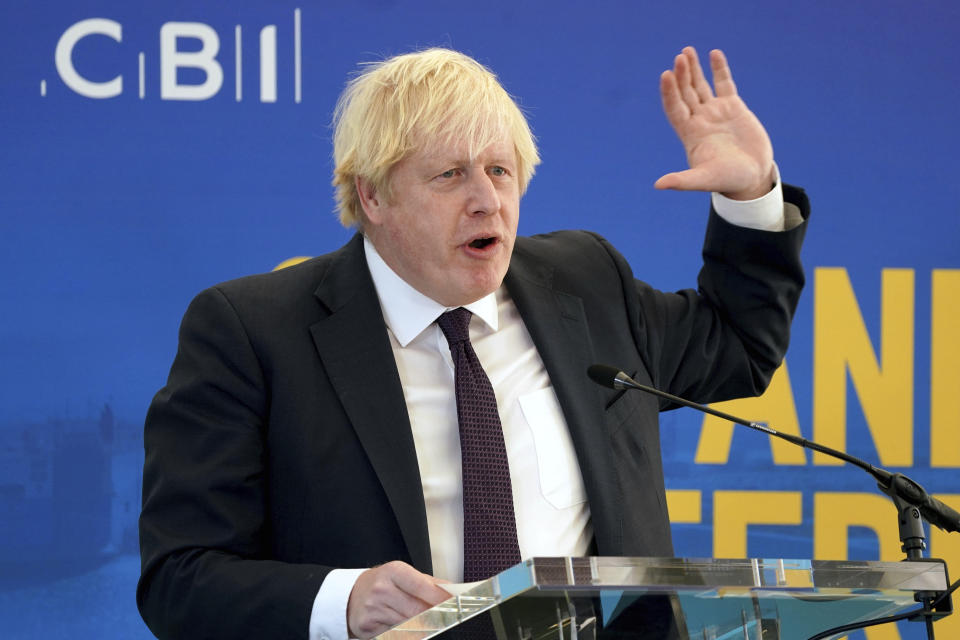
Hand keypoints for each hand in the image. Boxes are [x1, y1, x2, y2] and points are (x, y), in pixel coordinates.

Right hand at [347, 561, 450, 638]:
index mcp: (394, 571)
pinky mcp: (368, 627)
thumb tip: (452, 590)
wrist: (350, 596)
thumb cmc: (382, 583)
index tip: (454, 605)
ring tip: (428, 625)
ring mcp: (373, 609)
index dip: (441, 598)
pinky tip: (408, 629)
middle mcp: (382, 589)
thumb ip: (428, 582)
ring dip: (422, 627)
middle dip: (434, 617)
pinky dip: (405, 633)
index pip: (423, 586)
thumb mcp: (402, 575)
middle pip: (417, 610)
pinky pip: (394, 634)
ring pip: (408, 625)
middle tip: (446, 620)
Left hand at [655, 47, 774, 200]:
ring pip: (701, 86)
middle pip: (686, 93)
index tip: (666, 75)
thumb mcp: (704, 180)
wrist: (752, 177)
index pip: (674, 108)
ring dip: (693, 69)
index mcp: (690, 134)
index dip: (670, 93)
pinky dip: (719, 69)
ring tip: (687, 51)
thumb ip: (682, 181)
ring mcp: (715, 112)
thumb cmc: (727, 181)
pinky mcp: (733, 107)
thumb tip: (658, 185)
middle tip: (680, 57)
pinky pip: (724, 84)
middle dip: (682, 75)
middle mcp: (699, 120)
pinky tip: (714, 54)